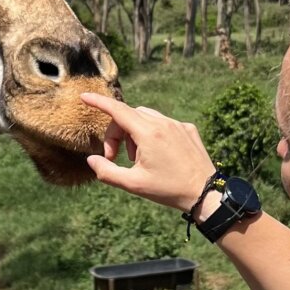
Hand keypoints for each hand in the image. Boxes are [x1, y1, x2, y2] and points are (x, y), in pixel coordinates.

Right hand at [80, 92, 216, 213]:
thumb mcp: (133, 184)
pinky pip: (163, 123)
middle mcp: (163, 123)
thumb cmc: (168, 190)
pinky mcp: (188, 129)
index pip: (117, 110)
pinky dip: (152, 133)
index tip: (84, 96)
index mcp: (148, 133)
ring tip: (137, 158)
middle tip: (114, 157)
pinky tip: (157, 155)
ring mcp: (177, 124)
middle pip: (129, 115)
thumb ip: (107, 171)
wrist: (206, 193)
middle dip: (116, 133)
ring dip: (134, 133)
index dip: (98, 102)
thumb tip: (91, 160)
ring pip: (146, 117)